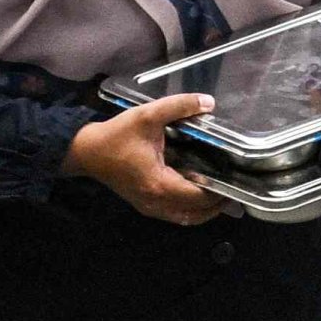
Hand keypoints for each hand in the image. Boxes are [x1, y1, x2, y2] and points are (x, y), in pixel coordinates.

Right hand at [67, 94, 223, 225]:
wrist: (85, 151)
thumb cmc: (116, 136)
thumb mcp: (147, 115)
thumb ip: (179, 106)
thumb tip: (209, 102)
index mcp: (159, 185)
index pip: (199, 198)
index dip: (219, 191)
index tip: (235, 178)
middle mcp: (156, 203)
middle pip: (196, 214)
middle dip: (217, 204)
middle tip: (234, 187)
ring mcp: (149, 207)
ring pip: (185, 218)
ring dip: (205, 210)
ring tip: (220, 191)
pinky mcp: (144, 204)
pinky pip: (174, 214)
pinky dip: (189, 208)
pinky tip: (197, 191)